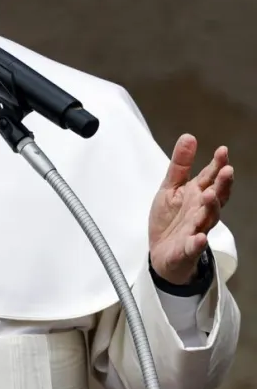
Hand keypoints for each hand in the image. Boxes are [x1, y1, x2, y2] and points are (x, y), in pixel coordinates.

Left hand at [149, 134, 232, 284]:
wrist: (161, 252)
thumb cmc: (170, 218)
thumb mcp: (171, 187)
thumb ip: (180, 165)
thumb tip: (189, 136)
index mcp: (198, 195)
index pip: (211, 178)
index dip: (217, 165)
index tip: (222, 151)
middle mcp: (201, 211)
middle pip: (216, 197)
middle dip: (222, 184)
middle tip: (227, 171)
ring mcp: (196, 229)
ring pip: (208, 218)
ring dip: (211, 207)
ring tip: (210, 195)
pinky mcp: (187, 248)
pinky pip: (194, 246)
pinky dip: (197, 242)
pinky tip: (200, 237)